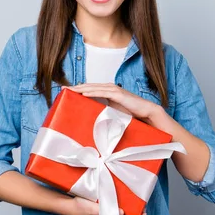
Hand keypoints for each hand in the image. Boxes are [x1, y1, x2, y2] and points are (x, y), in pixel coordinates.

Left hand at [63, 83, 177, 135]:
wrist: (151, 118)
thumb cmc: (134, 118)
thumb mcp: (116, 117)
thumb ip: (105, 116)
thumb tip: (92, 127)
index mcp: (109, 94)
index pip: (91, 90)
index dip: (78, 90)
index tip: (66, 93)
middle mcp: (112, 90)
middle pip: (90, 87)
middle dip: (76, 88)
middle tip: (62, 90)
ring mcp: (116, 91)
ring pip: (95, 88)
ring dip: (81, 88)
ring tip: (69, 90)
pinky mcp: (121, 95)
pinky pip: (104, 92)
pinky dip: (93, 92)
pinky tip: (83, 93)